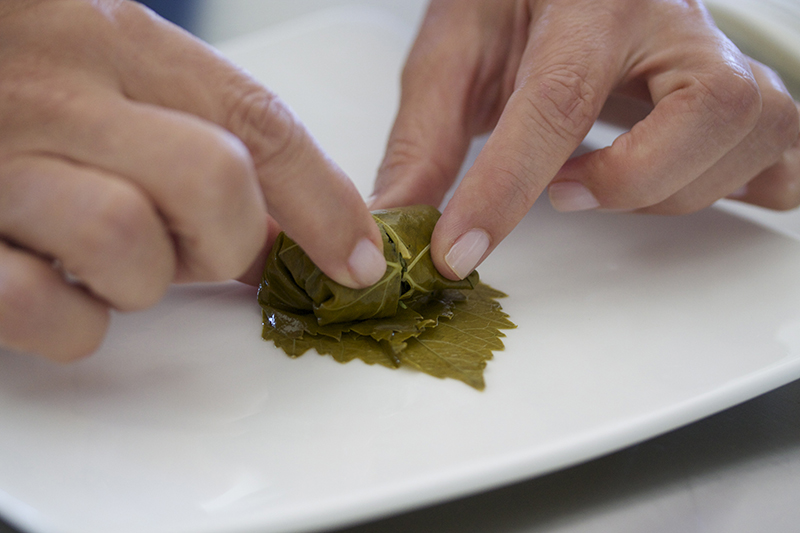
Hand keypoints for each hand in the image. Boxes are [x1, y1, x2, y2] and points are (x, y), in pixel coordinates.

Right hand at [0, 0, 384, 360]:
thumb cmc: (15, 77)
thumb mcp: (109, 71)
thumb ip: (198, 131)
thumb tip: (296, 228)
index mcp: (116, 41)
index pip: (257, 122)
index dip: (325, 200)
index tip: (362, 258)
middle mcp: (60, 92)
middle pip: (216, 184)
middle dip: (224, 241)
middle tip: (189, 245)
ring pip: (130, 244)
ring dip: (135, 279)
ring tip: (97, 257)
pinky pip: (42, 310)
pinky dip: (65, 321)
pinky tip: (44, 283)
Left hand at [371, 0, 799, 279]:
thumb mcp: (456, 49)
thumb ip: (425, 137)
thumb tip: (398, 222)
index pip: (557, 100)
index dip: (505, 187)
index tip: (457, 250)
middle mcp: (676, 18)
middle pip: (704, 114)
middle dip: (627, 180)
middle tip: (564, 188)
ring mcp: (726, 55)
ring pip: (746, 141)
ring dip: (663, 189)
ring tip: (598, 174)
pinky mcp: (747, 95)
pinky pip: (778, 162)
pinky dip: (729, 188)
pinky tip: (670, 176)